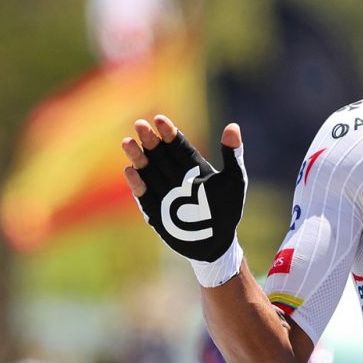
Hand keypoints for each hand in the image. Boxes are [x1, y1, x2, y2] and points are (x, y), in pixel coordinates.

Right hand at [123, 116, 246, 266]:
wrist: (217, 242)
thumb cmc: (228, 210)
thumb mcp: (235, 181)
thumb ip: (233, 155)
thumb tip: (233, 126)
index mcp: (192, 167)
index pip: (177, 145)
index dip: (168, 133)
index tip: (159, 119)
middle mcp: (175, 177)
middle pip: (159, 154)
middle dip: (149, 140)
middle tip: (139, 124)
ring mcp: (164, 192)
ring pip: (148, 170)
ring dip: (138, 157)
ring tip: (128, 143)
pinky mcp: (155, 210)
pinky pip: (144, 194)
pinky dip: (137, 183)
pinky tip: (129, 171)